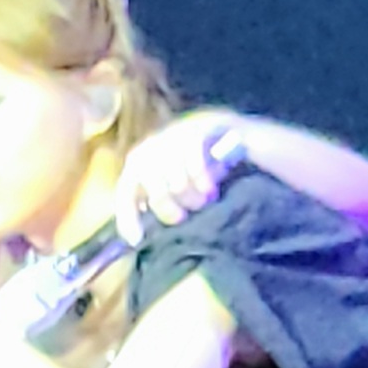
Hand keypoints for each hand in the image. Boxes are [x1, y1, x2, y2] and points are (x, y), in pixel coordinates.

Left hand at [116, 110, 246, 235]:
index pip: (126, 187)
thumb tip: (137, 234)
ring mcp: (177, 134)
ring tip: (205, 199)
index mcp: (145, 157)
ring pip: (176, 179)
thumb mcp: (179, 186)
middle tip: (185, 216)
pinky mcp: (201, 128)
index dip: (128, 214)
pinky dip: (203, 180)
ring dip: (192, 197)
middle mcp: (155, 143)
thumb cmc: (207, 167)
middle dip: (168, 208)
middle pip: (151, 186)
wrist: (241, 135)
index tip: (137, 239)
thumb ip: (158, 200)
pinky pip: (195, 162)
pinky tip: (211, 188)